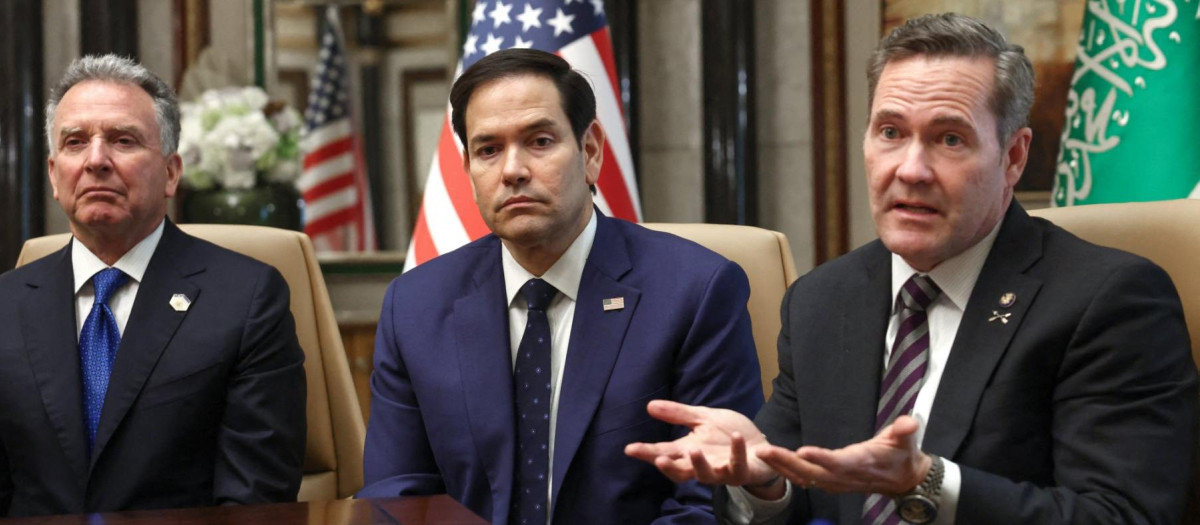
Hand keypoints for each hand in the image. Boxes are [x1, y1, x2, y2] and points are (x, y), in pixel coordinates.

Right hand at [625, 400, 781, 495]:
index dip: (647, 452)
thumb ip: (679, 415)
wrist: (759, 446)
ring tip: (693, 450)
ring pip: (707, 475)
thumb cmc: (728, 435)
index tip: (630, 449)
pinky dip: (737, 451)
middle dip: (668, 466)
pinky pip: (738, 465)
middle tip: (658, 458)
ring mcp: (721, 471)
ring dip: (700, 464)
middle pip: (680, 471)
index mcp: (690, 451)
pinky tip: (737, 437)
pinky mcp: (741, 472)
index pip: (664, 453)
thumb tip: (649, 406)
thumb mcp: (703, 419)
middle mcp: (702, 465)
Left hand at [755, 415, 930, 495]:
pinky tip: (772, 463)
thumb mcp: (907, 440)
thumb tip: (910, 423)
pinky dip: (787, 472)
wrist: (904, 480)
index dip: (821, 458)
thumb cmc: (902, 455)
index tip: (801, 451)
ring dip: (781, 467)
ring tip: (761, 454)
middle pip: (812, 472)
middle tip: (764, 451)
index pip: (838, 462)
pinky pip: (805, 479)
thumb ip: (905, 431)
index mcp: (861, 463)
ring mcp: (836, 482)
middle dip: (786, 462)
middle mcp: (845, 476)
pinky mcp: (831, 482)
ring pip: (804, 477)